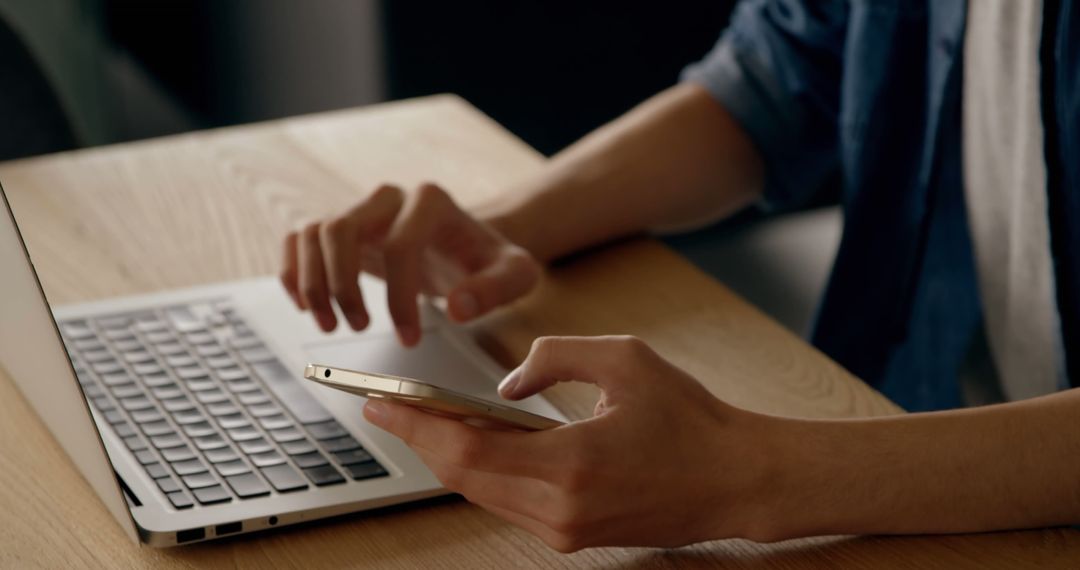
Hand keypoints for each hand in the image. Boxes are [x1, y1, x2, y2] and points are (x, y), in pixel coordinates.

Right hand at [280, 183, 540, 343]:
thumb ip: (495, 289)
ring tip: (332, 325)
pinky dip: (294, 273)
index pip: (401, 244)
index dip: (400, 296)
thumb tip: (459, 308)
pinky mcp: (341, 229)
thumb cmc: (488, 260)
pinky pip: (299, 240)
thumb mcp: (515, 275)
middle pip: (341, 228)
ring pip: (313, 233)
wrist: (467, 246)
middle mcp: (389, 198)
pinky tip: (306, 307)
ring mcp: (360, 210)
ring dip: (314, 284)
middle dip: (343, 285)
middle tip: (358, 328)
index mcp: (432, 202)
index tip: (408, 337)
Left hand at [362, 336, 781, 550]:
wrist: (737, 480)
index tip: (377, 404)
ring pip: (481, 494)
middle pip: (462, 479)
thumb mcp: (626, 360)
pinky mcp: (573, 536)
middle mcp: (560, 509)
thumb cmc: (690, 419)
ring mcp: (565, 530)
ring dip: (448, 457)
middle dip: (420, 440)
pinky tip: (474, 443)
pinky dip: (482, 472)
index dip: (416, 426)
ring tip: (424, 419)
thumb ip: (553, 360)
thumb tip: (506, 390)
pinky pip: (508, 503)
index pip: (467, 451)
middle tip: (387, 406)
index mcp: (572, 464)